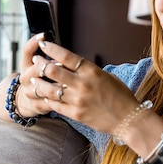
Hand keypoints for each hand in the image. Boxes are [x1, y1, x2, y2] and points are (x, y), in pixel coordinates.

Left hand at [21, 34, 140, 133]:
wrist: (129, 120)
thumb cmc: (121, 96)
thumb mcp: (107, 77)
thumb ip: (89, 71)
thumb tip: (72, 64)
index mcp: (92, 71)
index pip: (66, 56)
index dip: (51, 48)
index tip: (43, 44)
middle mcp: (83, 84)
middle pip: (53, 71)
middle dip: (41, 64)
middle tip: (36, 60)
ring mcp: (78, 100)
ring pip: (49, 89)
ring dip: (38, 83)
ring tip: (33, 78)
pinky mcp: (76, 114)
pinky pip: (55, 105)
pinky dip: (47, 99)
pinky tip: (43, 95)